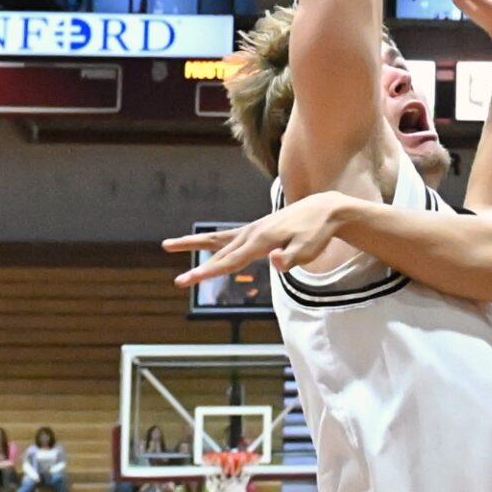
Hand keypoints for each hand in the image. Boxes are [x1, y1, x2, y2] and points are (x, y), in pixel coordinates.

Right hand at [163, 190, 354, 283]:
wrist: (324, 210)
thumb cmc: (317, 234)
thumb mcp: (310, 250)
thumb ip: (291, 258)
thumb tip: (274, 261)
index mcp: (262, 241)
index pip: (232, 261)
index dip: (210, 271)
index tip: (190, 277)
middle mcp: (252, 234)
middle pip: (221, 255)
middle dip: (200, 269)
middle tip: (178, 282)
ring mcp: (251, 230)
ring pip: (217, 240)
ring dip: (192, 243)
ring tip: (167, 245)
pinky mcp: (255, 230)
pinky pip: (227, 235)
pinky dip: (209, 239)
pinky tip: (198, 243)